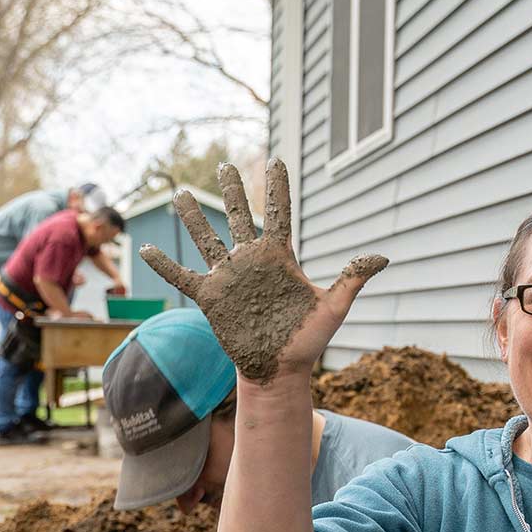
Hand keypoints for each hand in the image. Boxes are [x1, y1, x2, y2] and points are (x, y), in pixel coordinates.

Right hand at [139, 160, 386, 384]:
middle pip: (237, 217)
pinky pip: (182, 277)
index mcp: (279, 258)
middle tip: (227, 165)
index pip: (277, 214)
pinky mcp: (210, 298)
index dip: (277, 188)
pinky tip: (147, 248)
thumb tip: (383, 258)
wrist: (280, 370)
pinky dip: (165, 264)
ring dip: (192, 218)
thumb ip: (352, 279)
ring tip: (179, 193)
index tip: (276, 161)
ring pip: (206, 239)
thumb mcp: (333, 307)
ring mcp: (228, 278)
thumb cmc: (308, 340)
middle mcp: (250, 262)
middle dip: (231, 191)